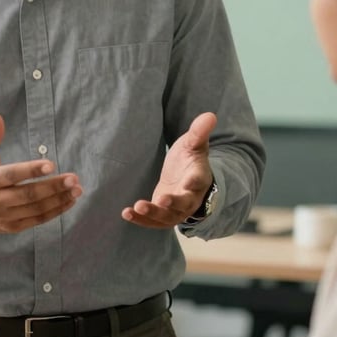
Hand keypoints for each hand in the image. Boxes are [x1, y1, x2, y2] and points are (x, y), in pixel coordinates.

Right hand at [0, 113, 81, 233]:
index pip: (12, 175)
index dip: (31, 170)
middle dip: (53, 187)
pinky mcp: (12, 227)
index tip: (51, 164)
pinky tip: (68, 201)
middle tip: (73, 178)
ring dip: (59, 199)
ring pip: (36, 209)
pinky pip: (37, 220)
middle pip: (28, 195)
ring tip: (77, 189)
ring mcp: (4, 216)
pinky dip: (55, 211)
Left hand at [122, 112, 215, 228]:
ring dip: (152, 214)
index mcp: (199, 178)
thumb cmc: (190, 159)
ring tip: (137, 207)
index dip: (194, 182)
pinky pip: (152, 221)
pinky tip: (126, 213)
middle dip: (173, 204)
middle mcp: (190, 198)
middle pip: (183, 204)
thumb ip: (199, 132)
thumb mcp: (193, 144)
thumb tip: (210, 115)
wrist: (186, 178)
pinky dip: (140, 219)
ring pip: (166, 217)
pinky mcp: (162, 215)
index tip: (189, 182)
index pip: (199, 180)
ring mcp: (176, 210)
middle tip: (161, 200)